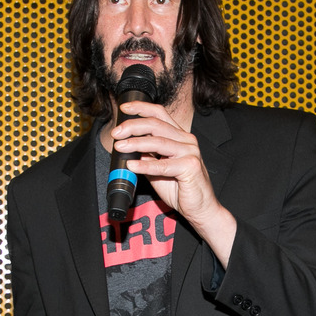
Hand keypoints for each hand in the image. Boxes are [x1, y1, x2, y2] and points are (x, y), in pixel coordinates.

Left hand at [111, 100, 235, 264]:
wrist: (199, 208)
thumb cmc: (179, 187)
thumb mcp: (156, 167)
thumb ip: (145, 155)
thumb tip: (125, 145)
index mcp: (179, 136)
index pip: (159, 114)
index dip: (141, 107)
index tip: (123, 108)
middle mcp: (186, 140)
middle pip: (156, 125)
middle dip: (132, 126)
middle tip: (116, 133)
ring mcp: (190, 152)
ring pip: (158, 142)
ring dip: (136, 143)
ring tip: (120, 147)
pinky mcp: (191, 167)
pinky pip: (163, 165)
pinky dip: (145, 165)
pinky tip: (132, 165)